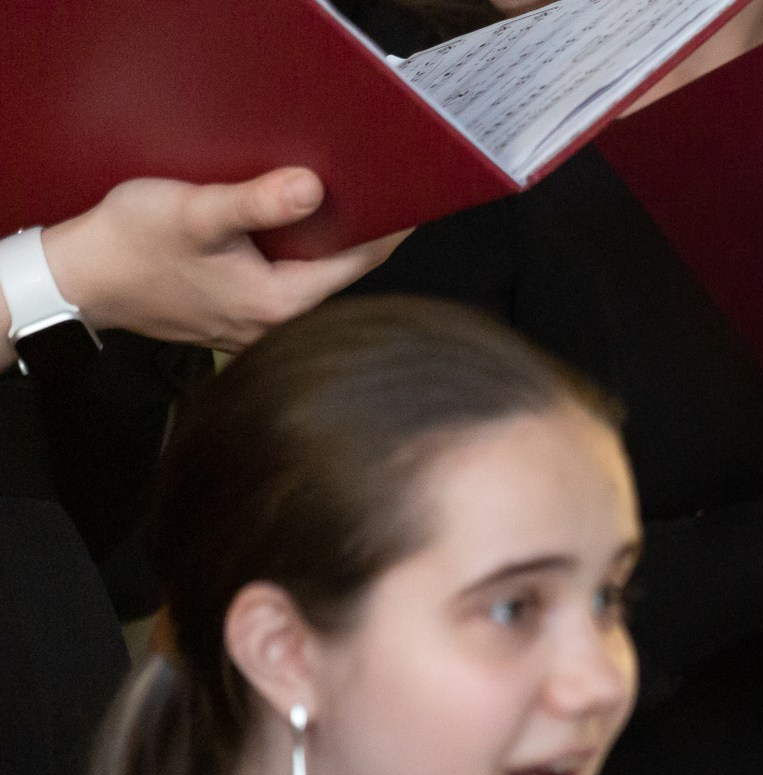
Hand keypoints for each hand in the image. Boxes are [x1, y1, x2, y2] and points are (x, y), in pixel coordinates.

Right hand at [33, 172, 403, 352]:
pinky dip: (294, 255)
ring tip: (342, 202)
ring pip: (311, 278)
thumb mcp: (197, 213)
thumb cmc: (131, 247)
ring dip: (323, 243)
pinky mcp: (237, 316)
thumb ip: (256, 202)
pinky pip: (283, 282)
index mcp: (280, 303)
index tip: (409, 195)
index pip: (357, 262)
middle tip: (379, 190)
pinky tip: (289, 228)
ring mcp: (257, 324)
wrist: (80, 278)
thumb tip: (313, 188)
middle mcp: (277, 324)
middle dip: (358, 233)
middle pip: (338, 272)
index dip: (387, 226)